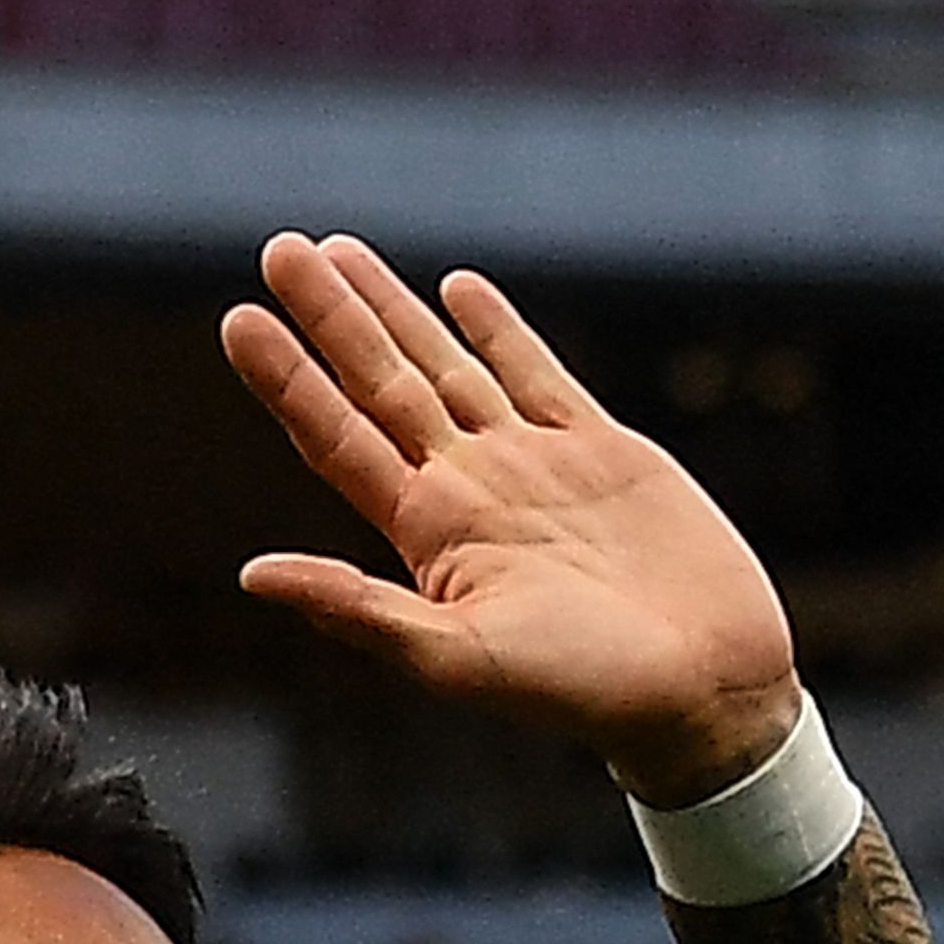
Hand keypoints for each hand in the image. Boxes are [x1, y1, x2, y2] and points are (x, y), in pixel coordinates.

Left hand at [223, 234, 803, 807]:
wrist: (704, 689)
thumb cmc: (582, 692)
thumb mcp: (458, 659)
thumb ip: (360, 610)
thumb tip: (254, 575)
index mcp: (430, 535)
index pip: (339, 438)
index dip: (288, 380)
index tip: (239, 319)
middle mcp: (473, 490)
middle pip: (381, 386)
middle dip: (331, 318)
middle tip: (279, 251)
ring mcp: (536, 466)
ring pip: (449, 367)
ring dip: (395, 311)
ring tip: (341, 252)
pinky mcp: (604, 452)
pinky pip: (538, 375)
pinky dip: (498, 329)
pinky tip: (458, 288)